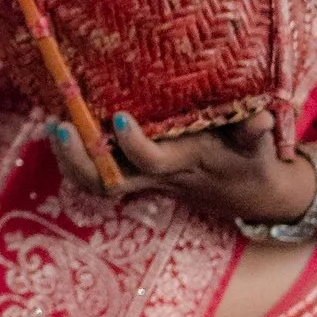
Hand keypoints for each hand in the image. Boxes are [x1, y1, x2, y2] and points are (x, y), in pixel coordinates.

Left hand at [52, 105, 314, 226]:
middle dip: (80, 159)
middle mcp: (159, 176)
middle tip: (59, 125)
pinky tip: (62, 131)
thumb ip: (256, 134)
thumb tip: (257, 119)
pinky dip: (76, 160)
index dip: (135, 145)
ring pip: (97, 184)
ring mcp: (145, 180)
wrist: (252, 197)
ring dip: (70, 160)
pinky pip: (99, 177)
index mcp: (188, 162)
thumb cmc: (254, 163)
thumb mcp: (262, 149)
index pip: (154, 161)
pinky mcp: (138, 176)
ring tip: (53, 125)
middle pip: (109, 182)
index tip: (120, 118)